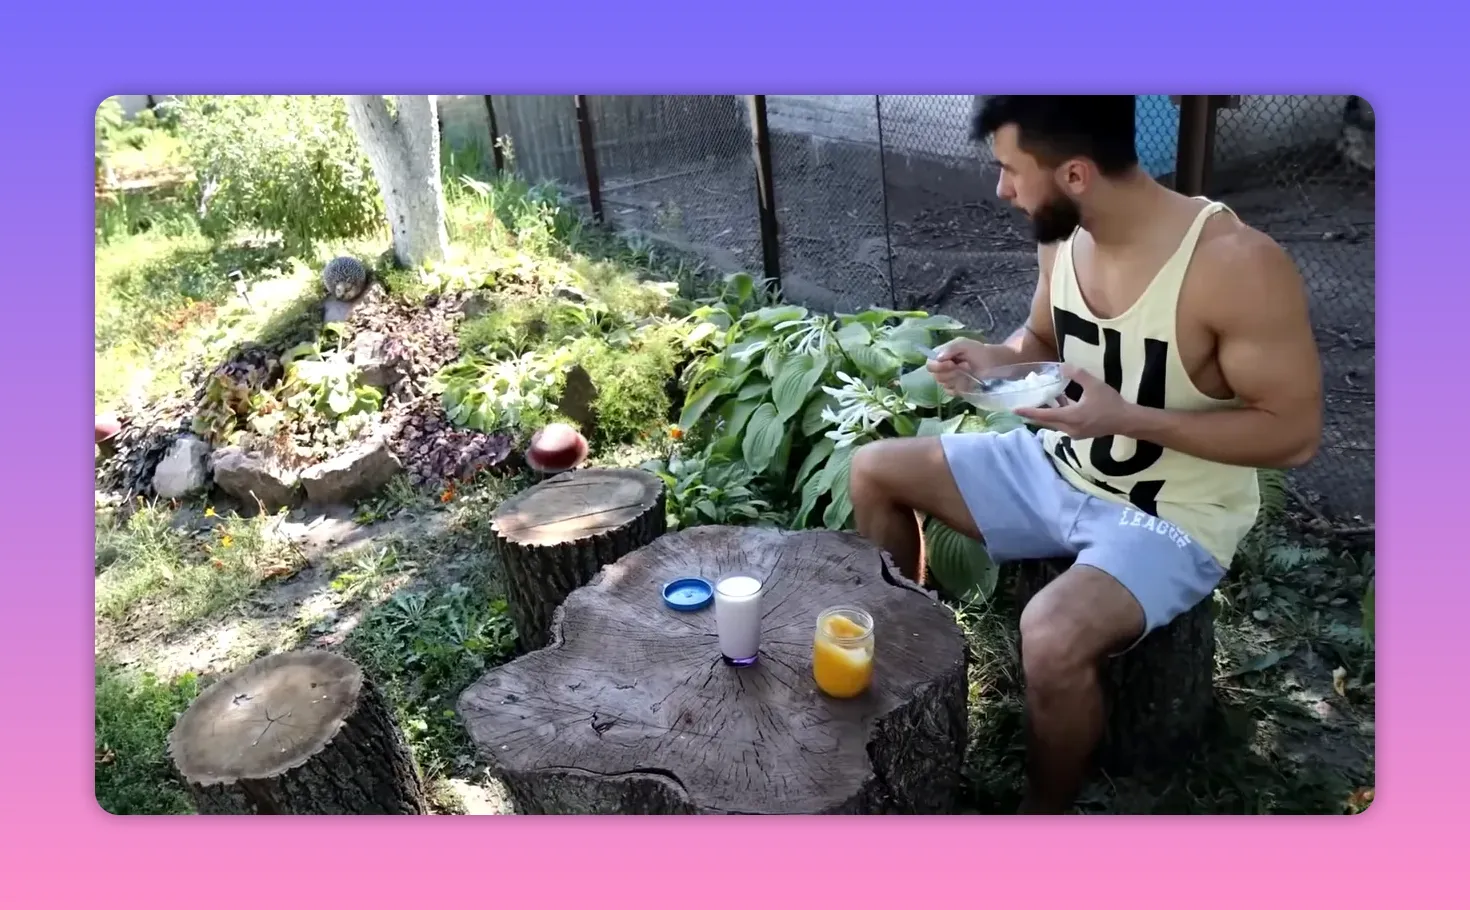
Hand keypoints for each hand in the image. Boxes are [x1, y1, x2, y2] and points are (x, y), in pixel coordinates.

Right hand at [925, 339, 1003, 395]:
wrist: (992, 362)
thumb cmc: (978, 351)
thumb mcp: (965, 344)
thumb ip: (951, 348)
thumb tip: (938, 358)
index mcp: (941, 356)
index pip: (930, 365)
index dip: (938, 366)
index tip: (952, 363)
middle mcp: (942, 369)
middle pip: (936, 377)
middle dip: (952, 372)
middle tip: (965, 366)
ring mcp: (948, 380)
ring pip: (944, 385)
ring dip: (958, 378)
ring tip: (969, 371)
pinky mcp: (956, 389)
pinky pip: (951, 392)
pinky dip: (960, 387)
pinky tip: (968, 381)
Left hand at [1013, 365, 1134, 439]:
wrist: (1126, 420)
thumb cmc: (1110, 403)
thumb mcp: (1094, 384)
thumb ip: (1077, 375)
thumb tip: (1062, 367)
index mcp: (1071, 417)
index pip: (1044, 415)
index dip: (1029, 412)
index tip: (1014, 410)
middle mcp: (1069, 428)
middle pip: (1046, 421)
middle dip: (1033, 414)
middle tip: (1021, 407)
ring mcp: (1075, 433)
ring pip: (1055, 423)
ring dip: (1046, 414)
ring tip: (1038, 403)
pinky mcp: (1080, 433)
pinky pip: (1063, 424)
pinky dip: (1057, 415)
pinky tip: (1058, 404)